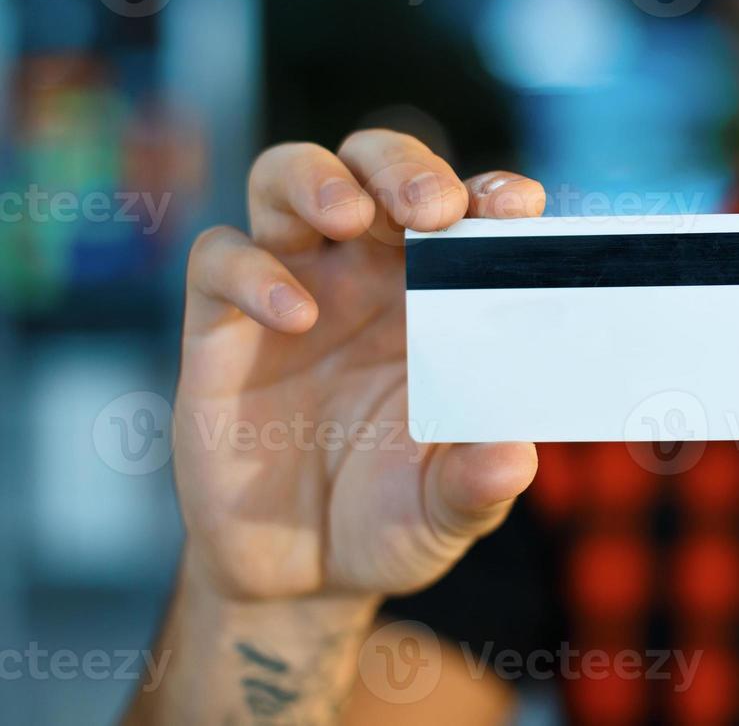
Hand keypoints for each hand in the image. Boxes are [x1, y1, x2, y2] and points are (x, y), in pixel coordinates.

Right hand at [174, 129, 545, 601]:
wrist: (301, 572)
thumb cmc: (393, 516)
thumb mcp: (447, 510)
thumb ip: (478, 484)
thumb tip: (512, 458)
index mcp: (442, 294)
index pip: (468, 212)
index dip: (492, 194)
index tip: (518, 205)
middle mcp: (367, 274)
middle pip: (376, 167)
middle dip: (404, 168)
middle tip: (433, 207)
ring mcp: (292, 288)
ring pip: (288, 179)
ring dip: (320, 180)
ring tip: (350, 217)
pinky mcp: (220, 326)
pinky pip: (220, 259)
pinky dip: (251, 270)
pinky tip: (293, 315)